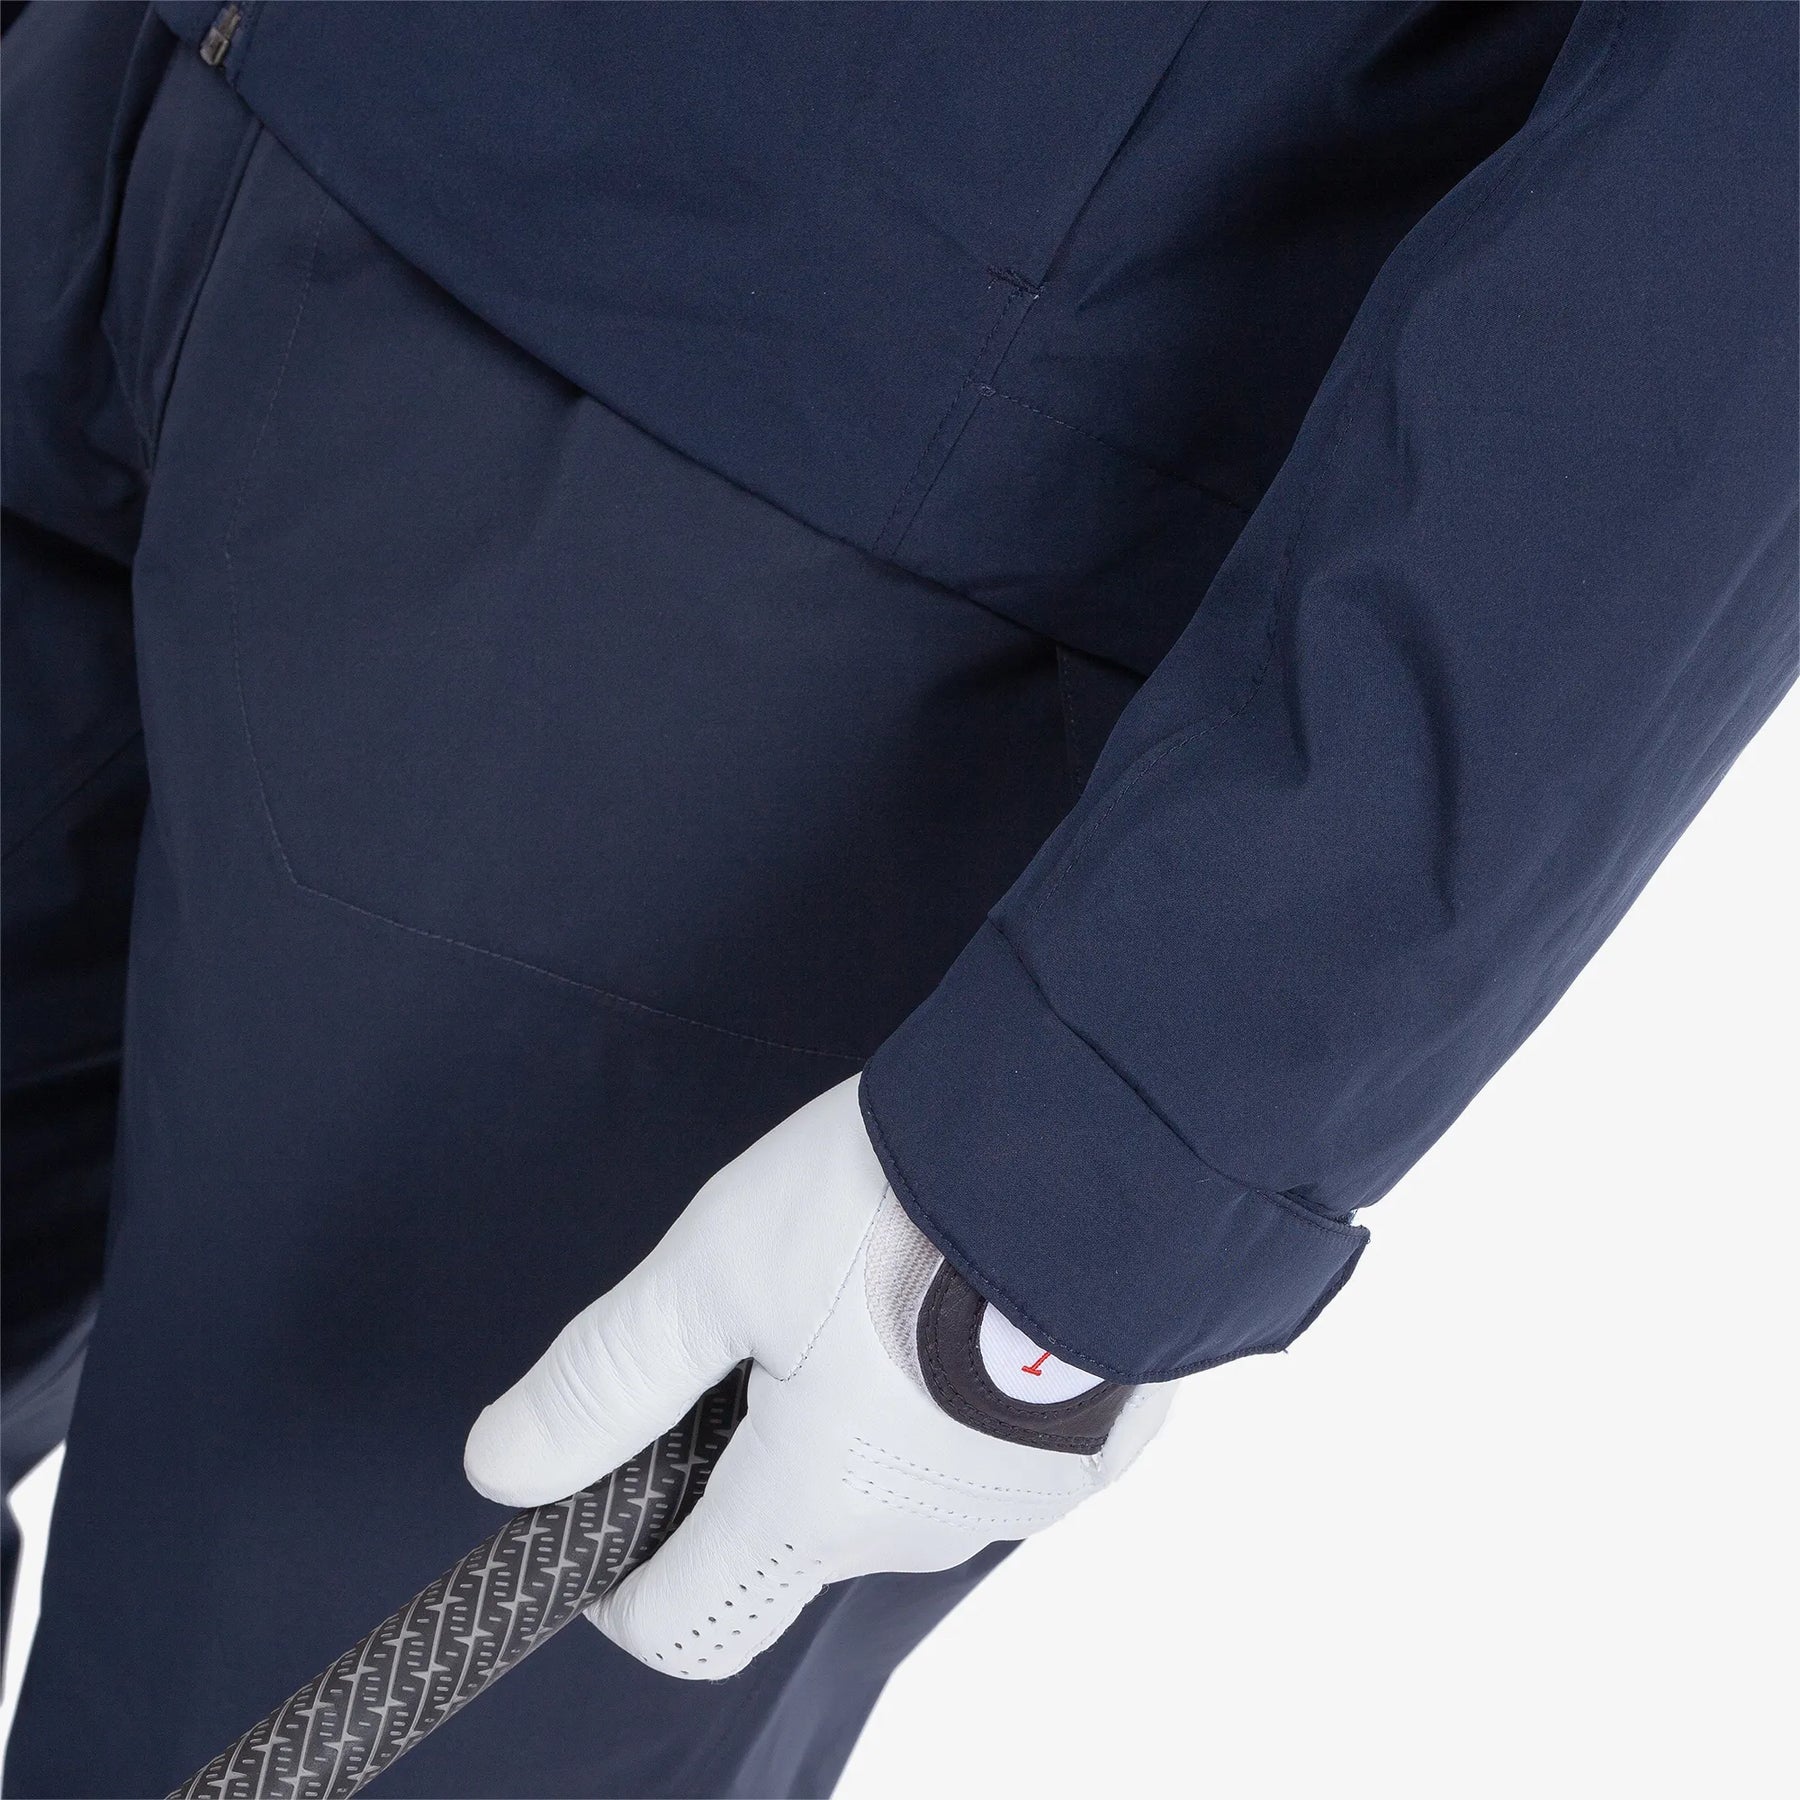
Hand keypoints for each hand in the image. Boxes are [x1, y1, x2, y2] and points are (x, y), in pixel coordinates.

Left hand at [464, 1077, 1169, 1678]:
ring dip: (855, 1421)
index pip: (686, 1622)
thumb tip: (504, 1469)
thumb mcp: (717, 1268)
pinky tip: (958, 1298)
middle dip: (745, 1458)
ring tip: (866, 1284)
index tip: (610, 1498)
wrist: (1108, 1149)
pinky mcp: (1096, 1452)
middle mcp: (920, 1532)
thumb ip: (606, 1378)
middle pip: (790, 1539)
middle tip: (755, 1320)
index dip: (623, 1580)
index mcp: (813, 1505)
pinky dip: (950, 1400)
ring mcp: (1020, 1499)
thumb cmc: (904, 1203)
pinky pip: (987, 1451)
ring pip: (893, 1490)